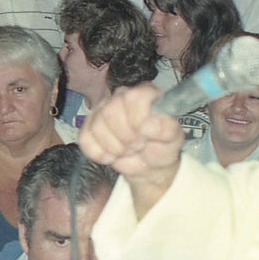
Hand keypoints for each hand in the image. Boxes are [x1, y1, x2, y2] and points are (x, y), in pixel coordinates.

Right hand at [78, 84, 183, 217]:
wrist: (148, 166)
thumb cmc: (161, 147)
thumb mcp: (173, 139)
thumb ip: (168, 129)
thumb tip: (149, 124)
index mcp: (144, 93)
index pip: (133, 97)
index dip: (137, 120)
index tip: (145, 135)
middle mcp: (121, 96)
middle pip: (111, 111)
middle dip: (126, 138)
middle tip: (138, 146)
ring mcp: (102, 110)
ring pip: (97, 126)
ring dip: (114, 147)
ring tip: (127, 150)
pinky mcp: (88, 126)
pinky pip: (85, 139)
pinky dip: (100, 153)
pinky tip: (112, 155)